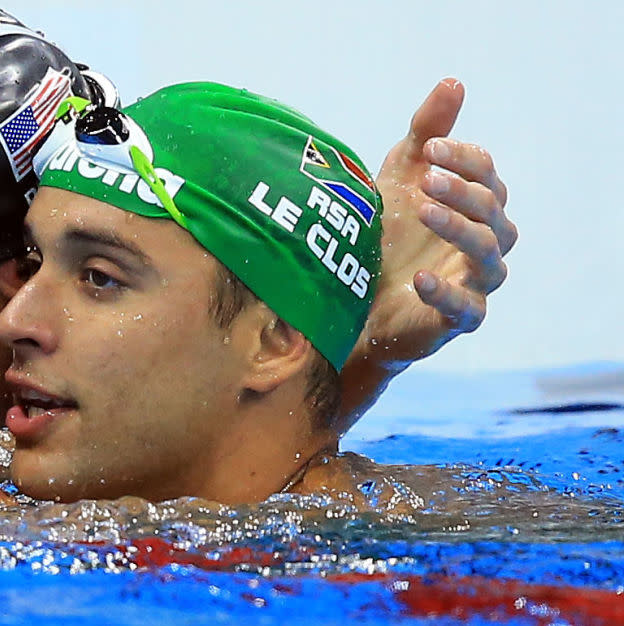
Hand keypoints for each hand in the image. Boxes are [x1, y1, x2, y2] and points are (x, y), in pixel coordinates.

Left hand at [352, 78, 515, 371]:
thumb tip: (454, 81)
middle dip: (463, 192)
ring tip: (424, 211)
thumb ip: (426, 132)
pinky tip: (421, 279)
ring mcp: (474, 281)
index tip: (429, 148)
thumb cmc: (389, 230)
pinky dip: (446, 294)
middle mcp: (485, 240)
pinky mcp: (459, 318)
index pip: (487, 174)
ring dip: (459, 230)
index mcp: (476, 204)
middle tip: (426, 180)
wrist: (357, 298)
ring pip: (488, 254)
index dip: (464, 159)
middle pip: (493, 212)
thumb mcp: (400, 176)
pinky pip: (467, 309)